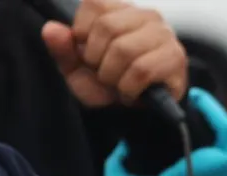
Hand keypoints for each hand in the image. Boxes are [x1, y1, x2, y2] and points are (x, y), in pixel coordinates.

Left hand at [41, 0, 187, 106]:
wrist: (140, 114)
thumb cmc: (111, 85)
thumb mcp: (80, 70)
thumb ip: (63, 50)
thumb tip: (51, 29)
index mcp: (122, 10)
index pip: (95, 4)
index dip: (82, 33)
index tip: (88, 53)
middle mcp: (147, 16)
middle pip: (107, 27)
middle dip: (97, 59)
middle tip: (104, 74)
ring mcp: (164, 36)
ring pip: (124, 50)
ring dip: (113, 77)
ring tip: (118, 85)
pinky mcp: (175, 59)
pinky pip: (141, 71)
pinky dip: (129, 89)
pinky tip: (131, 93)